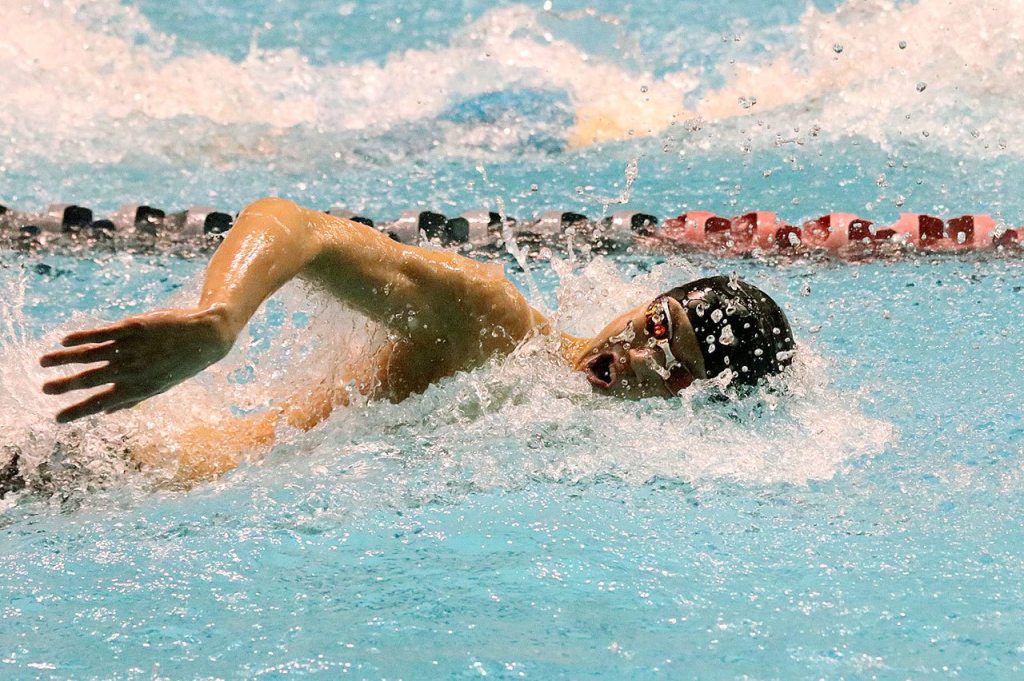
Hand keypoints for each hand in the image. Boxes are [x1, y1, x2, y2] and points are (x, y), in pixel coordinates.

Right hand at [39, 306, 234, 422]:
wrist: (207, 337)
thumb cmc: (182, 363)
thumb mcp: (160, 386)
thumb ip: (133, 399)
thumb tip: (106, 412)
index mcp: (139, 388)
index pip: (101, 403)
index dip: (78, 411)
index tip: (58, 418)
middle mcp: (133, 369)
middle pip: (91, 379)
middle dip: (65, 386)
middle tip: (44, 390)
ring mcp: (132, 347)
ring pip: (90, 354)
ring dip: (63, 359)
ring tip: (43, 362)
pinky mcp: (133, 327)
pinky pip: (102, 333)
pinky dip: (81, 336)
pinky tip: (65, 340)